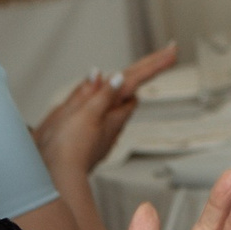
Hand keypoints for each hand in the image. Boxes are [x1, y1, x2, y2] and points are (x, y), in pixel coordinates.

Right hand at [34, 45, 180, 178]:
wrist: (57, 179)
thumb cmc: (65, 148)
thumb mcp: (80, 114)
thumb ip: (98, 95)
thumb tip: (114, 77)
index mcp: (111, 109)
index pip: (137, 79)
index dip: (155, 64)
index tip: (173, 50)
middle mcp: (113, 120)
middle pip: (135, 89)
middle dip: (150, 69)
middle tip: (168, 53)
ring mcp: (105, 131)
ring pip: (123, 101)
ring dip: (132, 84)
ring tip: (145, 68)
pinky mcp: (94, 140)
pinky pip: (109, 113)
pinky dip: (113, 99)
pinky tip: (107, 96)